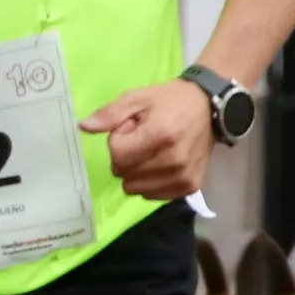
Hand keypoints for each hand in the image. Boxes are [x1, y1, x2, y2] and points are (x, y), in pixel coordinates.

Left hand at [81, 80, 214, 201]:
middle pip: (124, 174)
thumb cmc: (170, 101)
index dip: (119, 140)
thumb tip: (84, 127)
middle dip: (127, 157)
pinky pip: (153, 196)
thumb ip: (110, 114)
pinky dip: (151, 183)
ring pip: (136, 188)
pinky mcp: (190, 187)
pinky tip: (162, 165)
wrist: (210, 108)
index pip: (117, 155)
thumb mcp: (138, 98)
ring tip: (154, 152)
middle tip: (144, 139)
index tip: (132, 128)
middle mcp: (173, 160)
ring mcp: (183, 177)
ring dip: (137, 172)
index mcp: (160, 135)